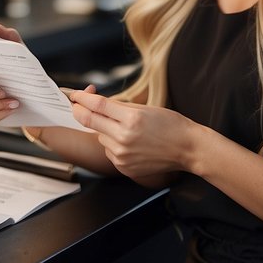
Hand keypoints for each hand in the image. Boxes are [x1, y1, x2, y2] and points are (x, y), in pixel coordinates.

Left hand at [69, 89, 200, 180]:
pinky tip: (129, 142)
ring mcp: (123, 156)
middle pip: (90, 122)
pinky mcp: (123, 167)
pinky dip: (112, 143)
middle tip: (77, 104)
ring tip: (125, 128)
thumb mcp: (145, 108)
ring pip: (100, 136)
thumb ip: (117, 106)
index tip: (75, 95)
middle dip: (81, 111)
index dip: (82, 98)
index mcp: (132, 119)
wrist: (187, 149)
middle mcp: (125, 138)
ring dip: (103, 129)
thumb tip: (94, 101)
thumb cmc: (171, 125)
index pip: (97, 106)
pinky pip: (108, 150)